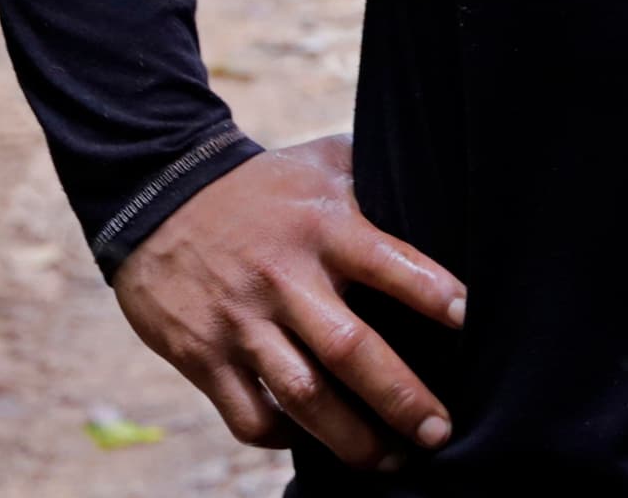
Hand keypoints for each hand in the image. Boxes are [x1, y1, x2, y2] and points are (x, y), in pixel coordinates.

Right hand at [109, 134, 465, 467]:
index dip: (432, 293)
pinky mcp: (203, 356)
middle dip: (400, 397)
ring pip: (302, 396)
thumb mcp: (321, 163)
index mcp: (323, 228)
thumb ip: (375, 178)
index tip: (470, 322)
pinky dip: (284, 438)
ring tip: (390, 463)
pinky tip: (311, 441)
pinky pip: (249, 415)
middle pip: (349, 350)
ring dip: (351, 439)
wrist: (157, 193)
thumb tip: (438, 178)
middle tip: (439, 433)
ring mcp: (241, 322)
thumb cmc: (261, 185)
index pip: (388, 262)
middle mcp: (285, 278)